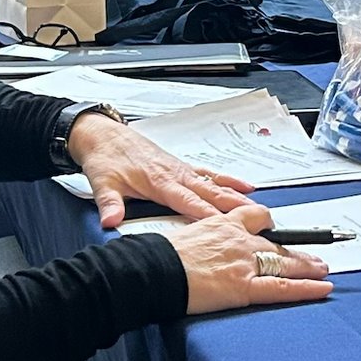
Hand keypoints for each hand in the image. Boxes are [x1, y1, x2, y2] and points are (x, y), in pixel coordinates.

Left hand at [68, 112, 254, 227]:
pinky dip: (229, 180)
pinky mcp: (181, 166)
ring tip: (258, 206)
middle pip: (210, 192)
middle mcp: (175, 174)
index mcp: (159, 181)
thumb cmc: (106, 158)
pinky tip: (245, 186)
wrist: (104, 135)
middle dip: (233, 206)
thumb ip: (110, 204)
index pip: (189, 202)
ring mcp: (181, 169)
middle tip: (256, 217)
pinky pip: (210, 174)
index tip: (227, 225)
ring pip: (214, 183)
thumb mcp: (102, 183)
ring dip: (236, 195)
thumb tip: (110, 221)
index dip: (208, 214)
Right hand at [168, 203, 332, 313]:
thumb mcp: (183, 236)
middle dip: (297, 250)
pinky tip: (322, 288)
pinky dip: (306, 288)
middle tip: (313, 255)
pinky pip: (282, 287)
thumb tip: (202, 248)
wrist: (150, 271)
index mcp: (222, 225)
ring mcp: (244, 263)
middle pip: (275, 242)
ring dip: (307, 266)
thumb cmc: (158, 256)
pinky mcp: (244, 286)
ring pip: (284, 262)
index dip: (268, 222)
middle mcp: (238, 240)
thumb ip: (201, 239)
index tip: (275, 226)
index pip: (255, 216)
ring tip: (322, 269)